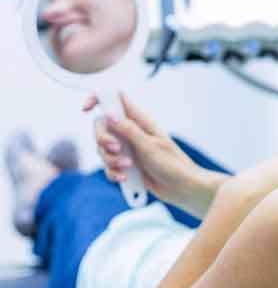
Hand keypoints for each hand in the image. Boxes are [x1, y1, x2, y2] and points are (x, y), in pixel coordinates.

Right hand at [83, 93, 212, 207]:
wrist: (181, 188)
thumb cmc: (173, 164)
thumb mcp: (150, 147)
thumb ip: (129, 131)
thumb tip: (110, 116)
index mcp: (141, 121)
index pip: (117, 100)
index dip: (99, 99)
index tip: (86, 108)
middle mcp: (132, 132)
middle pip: (102, 127)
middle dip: (103, 139)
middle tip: (117, 149)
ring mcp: (128, 149)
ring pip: (103, 149)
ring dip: (111, 160)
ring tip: (128, 167)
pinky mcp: (126, 165)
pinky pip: (109, 166)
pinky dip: (113, 173)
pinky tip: (125, 178)